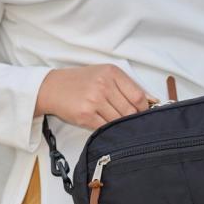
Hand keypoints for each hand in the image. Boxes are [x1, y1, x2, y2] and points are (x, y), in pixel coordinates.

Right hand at [34, 64, 158, 130]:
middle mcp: (103, 85)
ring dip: (120, 125)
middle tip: (130, 121)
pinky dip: (109, 130)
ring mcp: (94, 100)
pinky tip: (106, 126)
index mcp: (111, 73)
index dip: (144, 108)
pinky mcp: (85, 115)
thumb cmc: (80, 81)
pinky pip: (105, 127)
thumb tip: (151, 100)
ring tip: (116, 123)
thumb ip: (126, 85)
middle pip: (130, 110)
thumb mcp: (104, 74)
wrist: (52, 88)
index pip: (138, 95)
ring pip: (119, 121)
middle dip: (132, 119)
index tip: (142, 113)